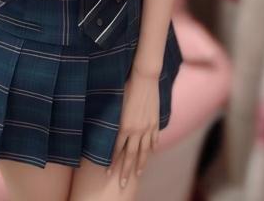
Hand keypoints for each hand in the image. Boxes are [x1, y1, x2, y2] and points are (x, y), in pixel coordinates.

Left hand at [105, 68, 159, 189]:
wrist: (144, 77)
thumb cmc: (127, 87)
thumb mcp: (116, 105)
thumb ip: (114, 121)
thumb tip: (108, 130)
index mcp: (124, 127)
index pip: (116, 150)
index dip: (112, 163)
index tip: (108, 174)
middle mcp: (136, 130)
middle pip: (130, 156)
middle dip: (126, 171)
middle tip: (122, 185)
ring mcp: (147, 127)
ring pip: (144, 151)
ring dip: (140, 164)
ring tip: (138, 174)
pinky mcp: (155, 122)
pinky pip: (154, 139)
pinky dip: (152, 147)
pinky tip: (150, 153)